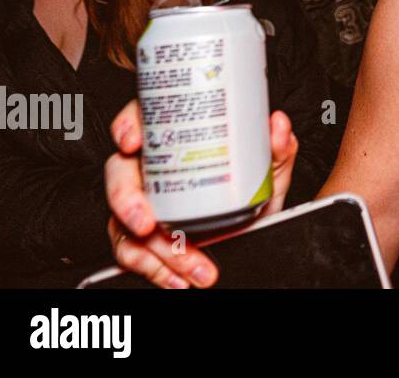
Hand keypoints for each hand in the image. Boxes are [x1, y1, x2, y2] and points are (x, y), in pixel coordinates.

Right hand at [104, 100, 297, 287]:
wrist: (253, 231)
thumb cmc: (249, 191)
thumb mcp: (268, 170)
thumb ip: (275, 148)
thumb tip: (279, 125)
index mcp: (174, 140)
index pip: (142, 120)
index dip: (127, 126)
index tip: (132, 142)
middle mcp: (150, 169)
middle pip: (119, 174)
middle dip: (126, 200)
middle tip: (147, 223)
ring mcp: (140, 203)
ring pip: (123, 222)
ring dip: (155, 250)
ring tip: (191, 265)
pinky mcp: (139, 236)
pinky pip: (132, 252)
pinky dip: (156, 270)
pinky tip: (180, 278)